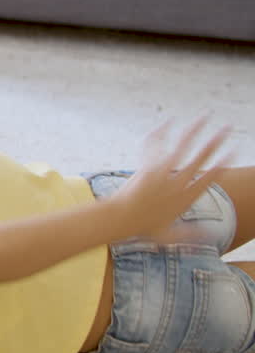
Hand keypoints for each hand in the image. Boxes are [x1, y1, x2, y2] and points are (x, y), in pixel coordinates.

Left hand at [110, 118, 231, 241]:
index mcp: (185, 199)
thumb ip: (190, 234)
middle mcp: (178, 183)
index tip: (232, 152)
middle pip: (202, 158)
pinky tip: (169, 120)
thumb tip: (209, 235)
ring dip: (195, 129)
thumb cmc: (140, 228)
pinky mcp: (149, 166)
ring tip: (206, 116)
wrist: (119, 219)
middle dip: (215, 141)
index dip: (222, 165)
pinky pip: (156, 145)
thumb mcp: (169, 236)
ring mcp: (164, 173)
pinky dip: (162, 132)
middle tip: (227, 128)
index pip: (209, 179)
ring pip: (184, 146)